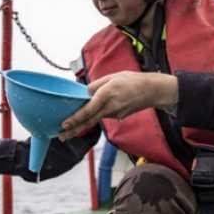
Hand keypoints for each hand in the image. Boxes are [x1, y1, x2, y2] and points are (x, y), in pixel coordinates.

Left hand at [58, 71, 177, 140]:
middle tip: (61, 136)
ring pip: (95, 119)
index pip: (88, 109)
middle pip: (89, 120)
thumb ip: (96, 85)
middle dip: (74, 129)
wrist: (152, 90)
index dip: (76, 118)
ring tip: (68, 131)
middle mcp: (110, 107)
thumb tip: (83, 93)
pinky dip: (95, 117)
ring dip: (81, 124)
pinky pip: (103, 116)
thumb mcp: (112, 77)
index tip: (65, 123)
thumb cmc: (132, 80)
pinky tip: (93, 115)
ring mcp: (115, 114)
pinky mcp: (118, 117)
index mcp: (107, 94)